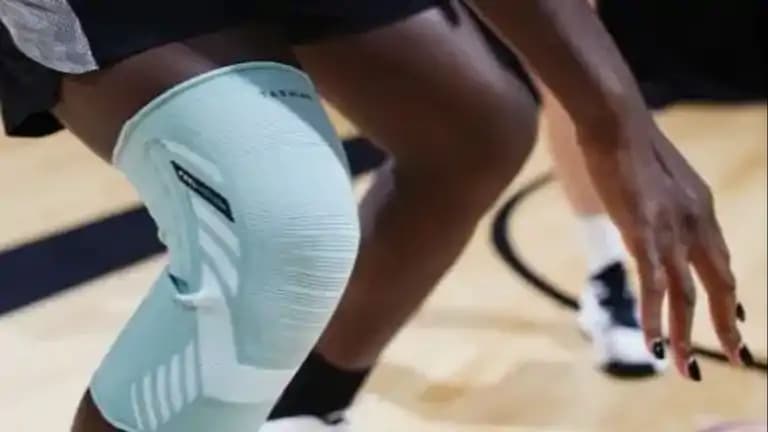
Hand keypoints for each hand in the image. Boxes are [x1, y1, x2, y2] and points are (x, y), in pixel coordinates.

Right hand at [578, 121, 751, 380]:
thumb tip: (649, 211)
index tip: (735, 321)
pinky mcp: (643, 234)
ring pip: (688, 296)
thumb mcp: (656, 176)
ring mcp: (672, 230)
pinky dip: (655, 320)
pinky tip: (654, 346)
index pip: (722, 262)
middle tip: (736, 358)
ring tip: (687, 370)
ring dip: (688, 337)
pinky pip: (654, 288)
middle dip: (726, 327)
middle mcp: (696, 223)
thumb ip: (662, 202)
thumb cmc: (627, 139)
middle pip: (718, 286)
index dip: (729, 295)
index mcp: (702, 208)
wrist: (615, 118)